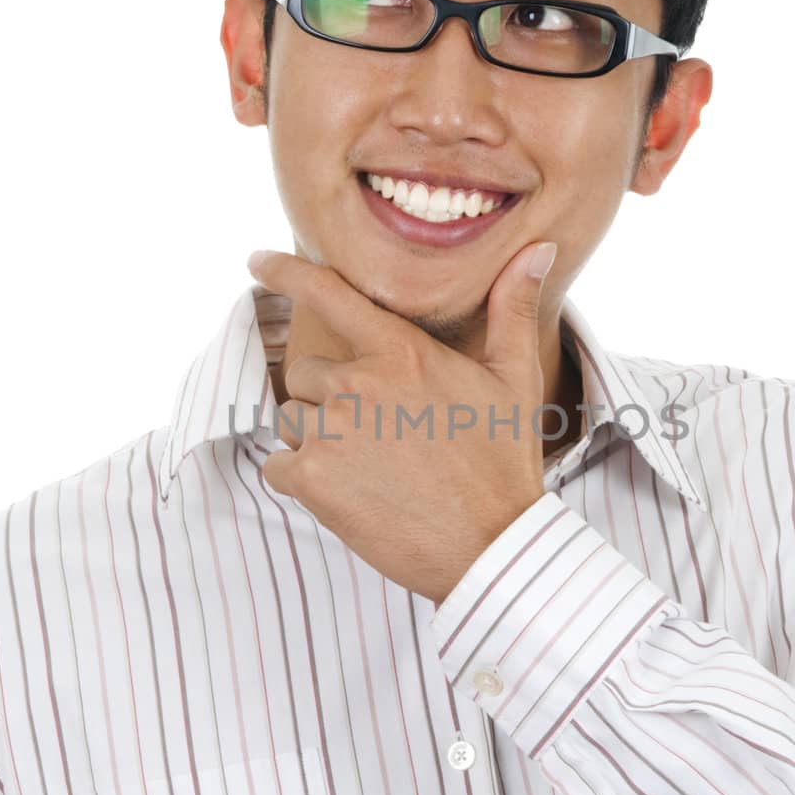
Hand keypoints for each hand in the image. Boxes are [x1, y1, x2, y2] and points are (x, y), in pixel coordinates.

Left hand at [245, 241, 558, 604]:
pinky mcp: (312, 479)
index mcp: (401, 352)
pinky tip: (349, 497)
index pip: (329, 295)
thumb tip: (538, 249)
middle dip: (330, 400)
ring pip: (292, 421)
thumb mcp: (515, 380)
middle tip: (380, 438)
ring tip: (371, 470)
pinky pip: (279, 468)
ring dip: (316, 443)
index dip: (286, 272)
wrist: (490, 546)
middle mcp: (358, 383)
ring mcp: (331, 431)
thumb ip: (511, 309)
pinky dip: (302, 484)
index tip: (256, 260)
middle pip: (306, 374)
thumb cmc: (503, 464)